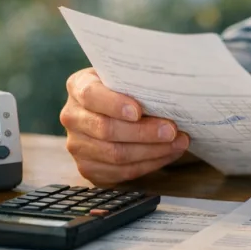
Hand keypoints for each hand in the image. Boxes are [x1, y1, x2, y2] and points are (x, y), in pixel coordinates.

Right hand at [60, 68, 190, 184]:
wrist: (110, 110)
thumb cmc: (124, 89)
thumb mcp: (124, 77)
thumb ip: (136, 82)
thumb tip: (168, 91)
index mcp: (78, 86)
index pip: (91, 96)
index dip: (114, 105)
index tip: (138, 111)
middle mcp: (72, 116)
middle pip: (106, 130)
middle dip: (143, 132)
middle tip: (171, 130)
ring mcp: (77, 145)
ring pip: (116, 154)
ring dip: (152, 151)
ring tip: (178, 142)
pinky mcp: (88, 168)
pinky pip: (121, 172)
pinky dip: (150, 164)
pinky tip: (168, 154)